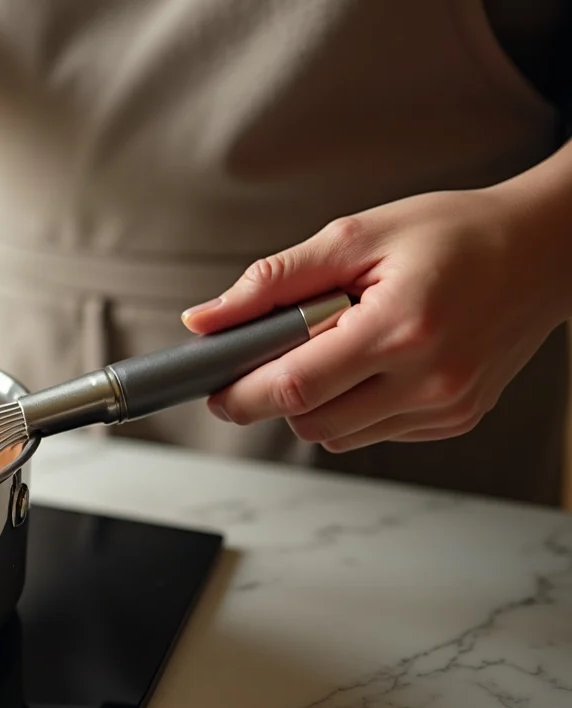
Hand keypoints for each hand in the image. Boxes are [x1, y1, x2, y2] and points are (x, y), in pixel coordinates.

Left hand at [180, 188, 570, 451]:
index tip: (213, 386)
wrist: (543, 250)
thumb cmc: (453, 234)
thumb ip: (274, 281)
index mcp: (400, 329)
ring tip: (331, 349)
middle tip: (265, 359)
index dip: (242, 393)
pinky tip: (370, 363)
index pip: (296, 386)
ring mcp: (447, 406)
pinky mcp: (455, 419)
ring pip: (339, 436)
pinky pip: (375, 432)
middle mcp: (429, 379)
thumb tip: (205, 319)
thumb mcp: (355, 236)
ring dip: (314, 404)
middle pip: (311, 423)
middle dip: (273, 398)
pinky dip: (354, 407)